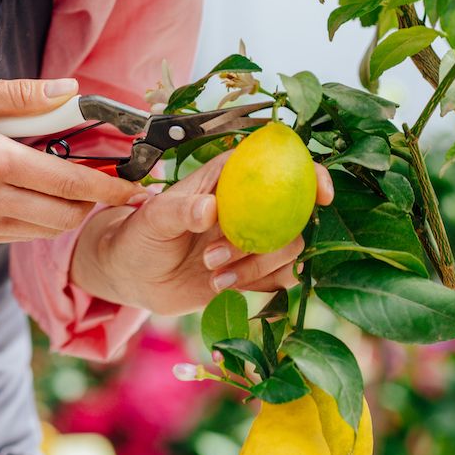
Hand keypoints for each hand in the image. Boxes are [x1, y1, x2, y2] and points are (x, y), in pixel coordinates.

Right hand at [0, 73, 142, 294]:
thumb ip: (17, 95)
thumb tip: (69, 89)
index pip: (72, 181)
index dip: (112, 184)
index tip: (139, 181)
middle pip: (69, 213)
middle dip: (95, 197)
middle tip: (105, 173)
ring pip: (48, 229)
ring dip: (68, 208)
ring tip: (67, 177)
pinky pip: (20, 233)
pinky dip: (38, 216)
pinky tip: (29, 188)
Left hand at [69, 151, 334, 316]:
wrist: (132, 276)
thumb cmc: (139, 235)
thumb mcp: (152, 219)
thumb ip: (180, 210)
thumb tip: (210, 209)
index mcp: (231, 178)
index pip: (282, 165)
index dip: (311, 174)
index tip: (321, 194)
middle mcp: (250, 206)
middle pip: (294, 214)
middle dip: (266, 240)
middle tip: (215, 256)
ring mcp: (255, 238)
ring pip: (289, 249)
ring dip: (256, 266)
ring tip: (212, 275)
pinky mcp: (254, 270)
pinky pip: (280, 278)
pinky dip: (258, 286)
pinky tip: (222, 288)